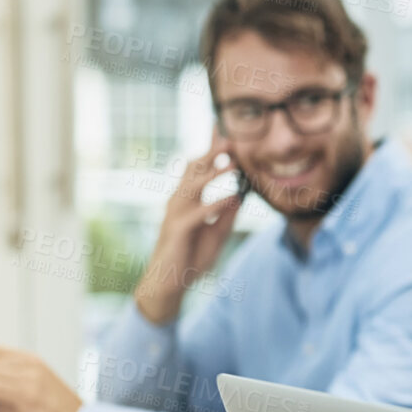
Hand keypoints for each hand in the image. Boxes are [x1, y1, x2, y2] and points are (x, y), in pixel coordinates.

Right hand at [134, 129, 244, 324]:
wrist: (170, 282)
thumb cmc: (190, 257)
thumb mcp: (217, 234)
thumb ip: (227, 215)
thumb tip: (241, 196)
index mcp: (187, 199)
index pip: (198, 168)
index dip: (210, 148)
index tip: (221, 129)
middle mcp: (179, 201)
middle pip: (193, 169)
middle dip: (211, 152)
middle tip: (230, 138)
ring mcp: (176, 214)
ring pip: (192, 186)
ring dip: (213, 173)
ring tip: (233, 163)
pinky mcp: (178, 230)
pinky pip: (198, 214)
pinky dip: (215, 204)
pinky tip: (230, 198)